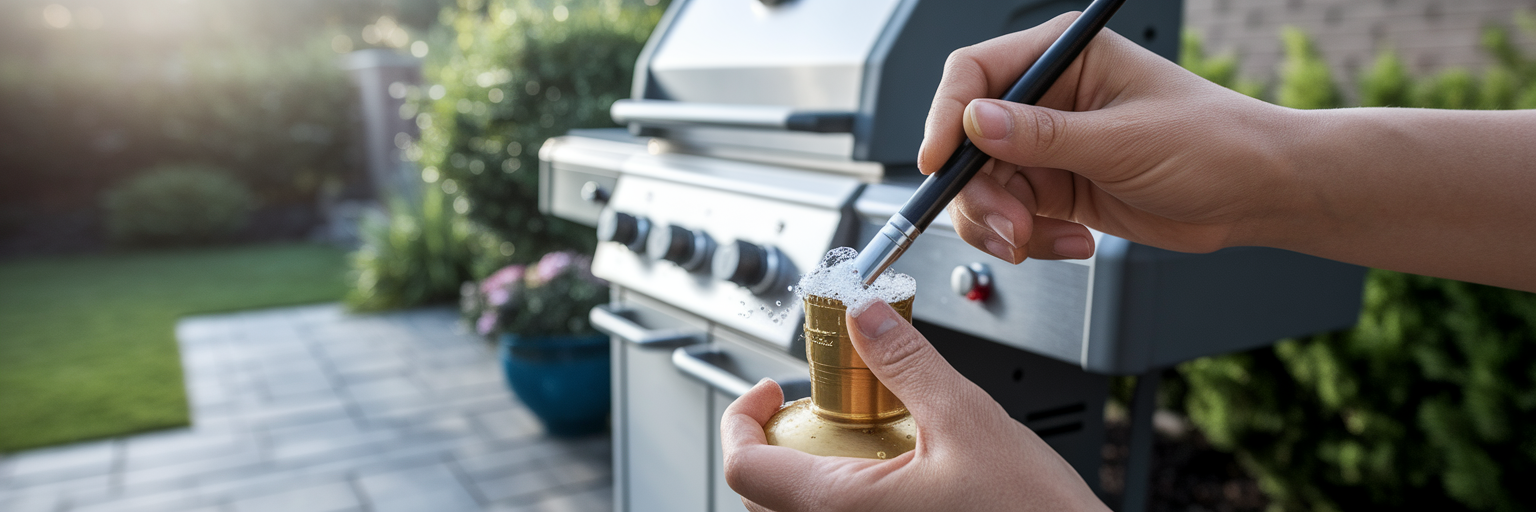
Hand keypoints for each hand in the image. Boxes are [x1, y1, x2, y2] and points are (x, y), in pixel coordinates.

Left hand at [720, 301, 1107, 511]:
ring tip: (857, 438)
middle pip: (760, 497)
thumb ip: (905, 362)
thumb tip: (864, 315)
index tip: (768, 391)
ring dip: (807, 472)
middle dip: (777, 442)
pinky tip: (888, 473)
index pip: (743, 468)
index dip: (742, 419)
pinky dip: (840, 497)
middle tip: (815, 408)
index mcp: (843, 509)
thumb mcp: (966, 419)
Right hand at [921, 12, 1300, 262]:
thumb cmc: (1213, 143)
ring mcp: (1048, 148)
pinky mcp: (1055, 190)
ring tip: (1038, 241)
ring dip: (1000, 224)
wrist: (1255, 195)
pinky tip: (1071, 243)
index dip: (947, 117)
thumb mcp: (1123, 139)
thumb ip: (1043, 135)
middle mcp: (1047, 99)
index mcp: (1062, 58)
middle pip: (967, 142)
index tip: (938, 162)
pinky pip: (1010, 219)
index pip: (975, 74)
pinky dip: (1028, 241)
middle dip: (979, 192)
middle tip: (1008, 225)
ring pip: (983, 189)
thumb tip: (975, 124)